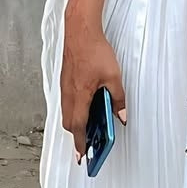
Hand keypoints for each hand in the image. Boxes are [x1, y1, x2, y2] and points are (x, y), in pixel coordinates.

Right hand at [60, 25, 126, 164]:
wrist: (80, 31)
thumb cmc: (94, 50)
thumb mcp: (114, 76)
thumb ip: (118, 98)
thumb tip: (121, 115)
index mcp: (79, 95)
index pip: (78, 126)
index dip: (79, 143)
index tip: (82, 155)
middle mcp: (68, 94)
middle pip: (69, 123)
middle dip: (77, 136)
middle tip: (86, 146)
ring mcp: (65, 87)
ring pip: (67, 112)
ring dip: (75, 123)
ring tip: (87, 131)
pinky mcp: (65, 81)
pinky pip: (67, 102)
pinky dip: (74, 111)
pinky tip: (85, 109)